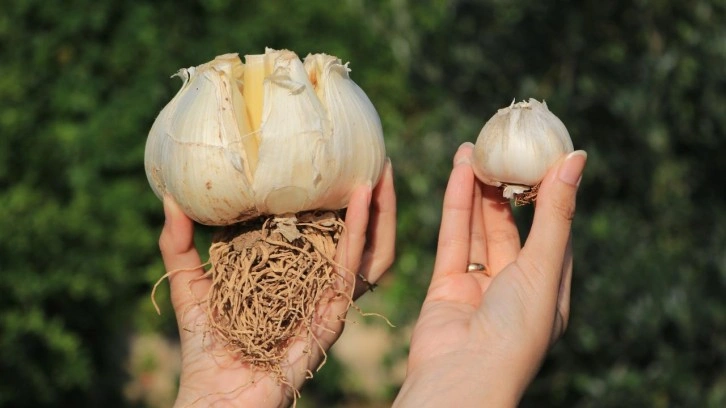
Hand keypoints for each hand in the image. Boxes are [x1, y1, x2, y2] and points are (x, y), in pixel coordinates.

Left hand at [159, 160, 394, 407]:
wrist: (216, 397)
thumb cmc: (205, 347)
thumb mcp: (189, 283)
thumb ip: (179, 244)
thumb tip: (170, 196)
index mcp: (286, 274)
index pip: (312, 228)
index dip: (326, 195)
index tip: (333, 157)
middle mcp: (310, 282)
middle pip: (345, 233)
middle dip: (364, 198)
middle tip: (371, 156)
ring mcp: (324, 298)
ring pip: (359, 246)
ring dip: (372, 208)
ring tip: (378, 169)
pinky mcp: (331, 314)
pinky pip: (348, 268)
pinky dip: (357, 233)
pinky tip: (360, 199)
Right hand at [393, 143, 585, 406]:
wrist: (462, 375)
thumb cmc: (515, 329)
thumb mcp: (544, 265)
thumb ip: (555, 212)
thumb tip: (577, 157)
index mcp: (550, 288)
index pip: (553, 230)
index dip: (548, 192)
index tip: (543, 153)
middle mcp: (516, 286)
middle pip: (512, 226)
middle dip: (507, 187)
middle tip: (502, 146)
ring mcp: (479, 286)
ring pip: (479, 228)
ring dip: (477, 189)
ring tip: (473, 148)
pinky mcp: (447, 284)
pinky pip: (453, 237)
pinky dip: (456, 204)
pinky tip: (458, 170)